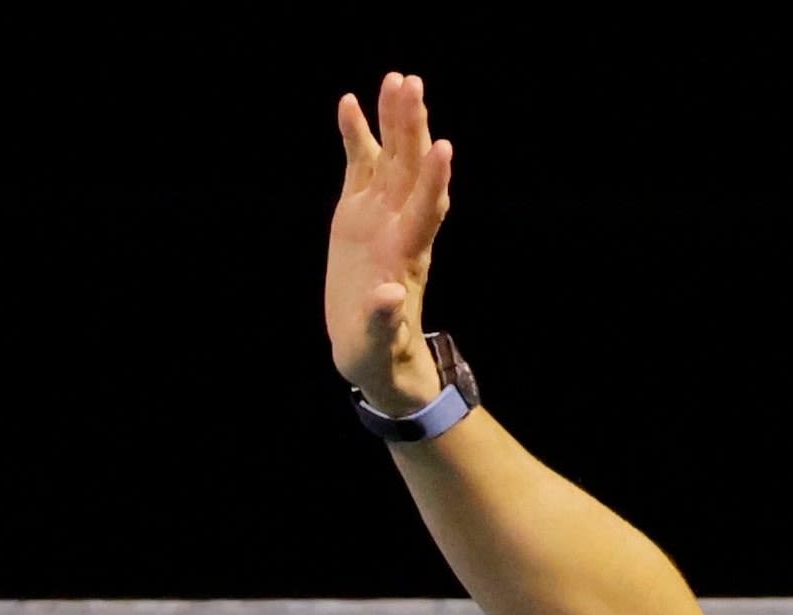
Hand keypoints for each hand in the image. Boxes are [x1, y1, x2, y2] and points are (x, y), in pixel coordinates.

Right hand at [326, 72, 456, 414]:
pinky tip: (350, 102)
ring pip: (390, 161)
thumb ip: (383, 322)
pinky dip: (357, 137)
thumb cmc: (379, 356)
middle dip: (413, 130)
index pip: (425, 211)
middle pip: (410, 172)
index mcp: (405, 258)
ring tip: (394, 79)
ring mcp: (380, 217)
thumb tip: (387, 297)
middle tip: (413, 85)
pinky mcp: (358, 214)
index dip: (433, 180)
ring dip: (393, 122)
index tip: (443, 147)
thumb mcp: (379, 347)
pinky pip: (360, 168)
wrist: (373, 353)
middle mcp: (398, 228)